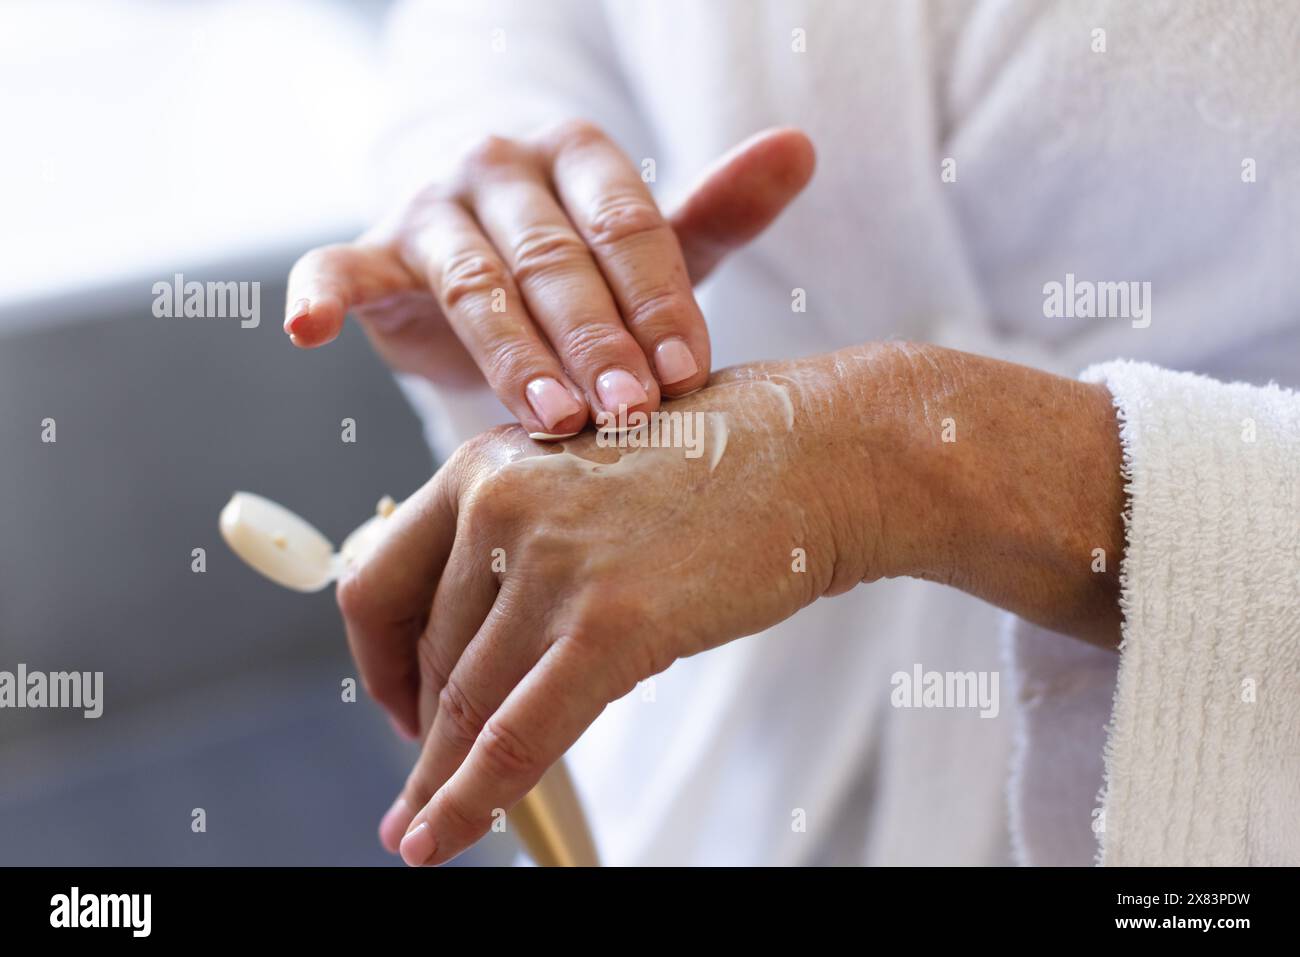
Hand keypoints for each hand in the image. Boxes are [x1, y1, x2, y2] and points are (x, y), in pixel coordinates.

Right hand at [284, 122, 814, 436]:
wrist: (489, 257)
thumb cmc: (584, 261)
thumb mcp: (650, 244)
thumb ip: (717, 209)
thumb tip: (800, 146)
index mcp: (579, 156)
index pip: (625, 226)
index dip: (656, 302)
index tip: (687, 375)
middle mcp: (502, 168)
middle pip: (554, 259)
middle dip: (594, 341)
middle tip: (628, 414)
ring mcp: (433, 207)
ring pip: (474, 282)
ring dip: (508, 351)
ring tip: (547, 418)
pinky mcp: (373, 250)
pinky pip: (340, 267)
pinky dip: (323, 294)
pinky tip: (308, 329)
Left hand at [337, 354, 888, 864]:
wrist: (813, 453)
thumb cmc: (717, 465)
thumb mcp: (584, 478)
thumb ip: (522, 542)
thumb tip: (482, 639)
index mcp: (484, 469)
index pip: (380, 582)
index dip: (376, 663)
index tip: (394, 705)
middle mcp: (499, 508)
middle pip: (427, 654)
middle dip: (422, 732)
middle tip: (421, 783)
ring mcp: (552, 565)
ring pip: (464, 703)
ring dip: (439, 780)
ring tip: (424, 826)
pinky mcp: (610, 624)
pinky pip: (517, 735)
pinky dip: (471, 798)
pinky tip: (440, 837)